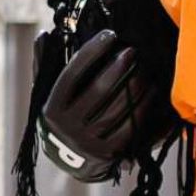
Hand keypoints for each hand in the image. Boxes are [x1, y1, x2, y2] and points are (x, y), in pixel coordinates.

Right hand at [39, 29, 168, 182]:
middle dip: (119, 67)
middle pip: (98, 90)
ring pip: (116, 109)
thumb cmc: (61, 115)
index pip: (72, 74)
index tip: (109, 34)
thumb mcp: (46, 94)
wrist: (67, 160)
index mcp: (52, 107)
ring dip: (135, 87)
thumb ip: (45, 65)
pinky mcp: (106, 154)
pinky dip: (143, 109)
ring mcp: (87, 142)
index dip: (91, 52)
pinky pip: (129, 128)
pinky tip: (152, 93)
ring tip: (146, 69)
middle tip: (133, 50)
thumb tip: (44, 34)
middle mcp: (67, 126)